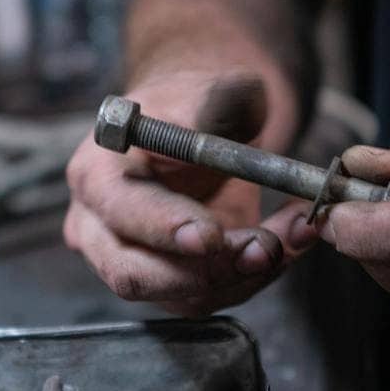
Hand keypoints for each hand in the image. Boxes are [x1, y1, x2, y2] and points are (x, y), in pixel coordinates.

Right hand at [64, 75, 318, 314]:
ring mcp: (132, 264)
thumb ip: (220, 102)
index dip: (164, 227)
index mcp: (97, 177)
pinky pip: (211, 297)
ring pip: (183, 296)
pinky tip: (288, 243)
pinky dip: (255, 276)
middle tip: (264, 249)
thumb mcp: (211, 93)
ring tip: (292, 235)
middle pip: (136, 275)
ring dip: (245, 275)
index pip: (121, 213)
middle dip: (206, 270)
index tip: (211, 235)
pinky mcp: (170, 286)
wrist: (196, 132)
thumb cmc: (192, 110)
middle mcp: (101, 230)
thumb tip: (230, 108)